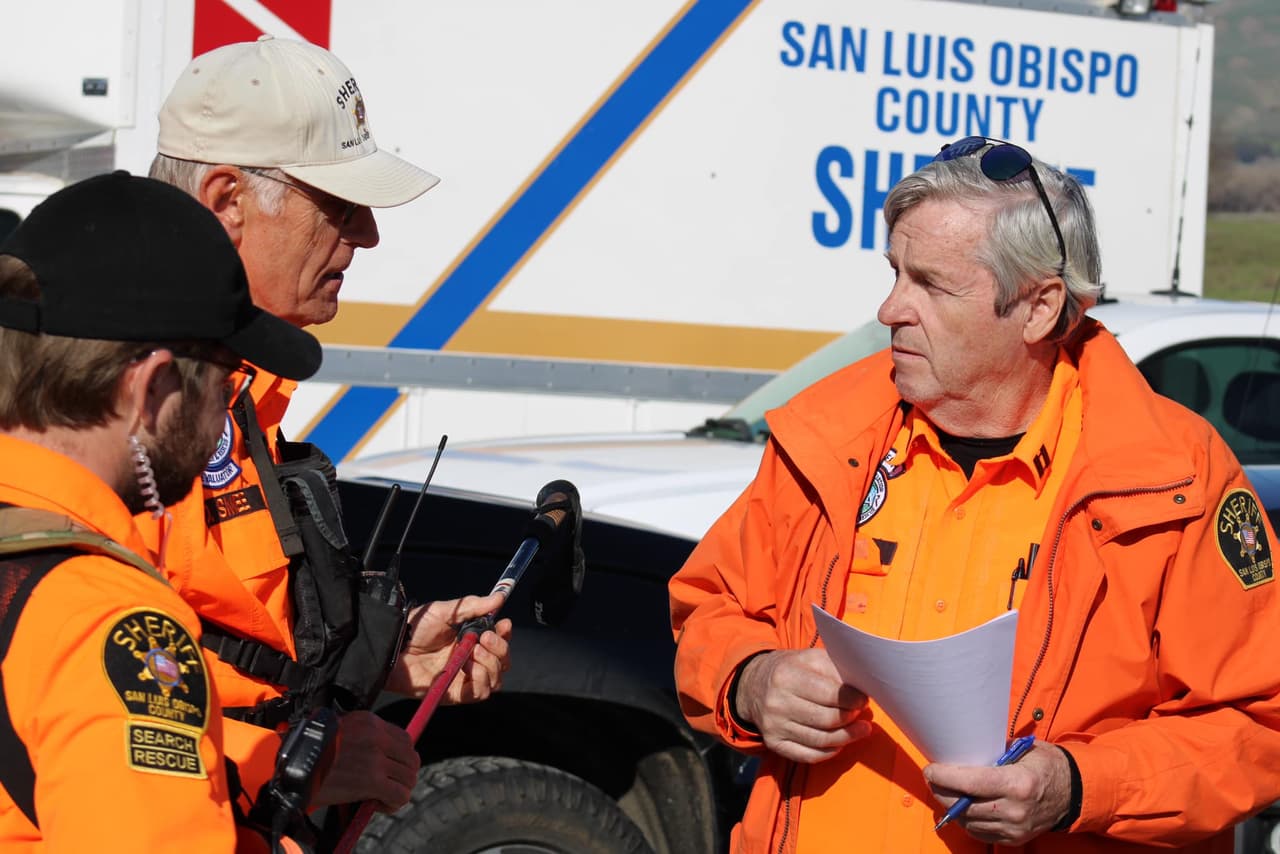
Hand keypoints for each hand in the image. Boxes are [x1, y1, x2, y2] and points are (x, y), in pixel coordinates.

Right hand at [311, 711, 419, 810]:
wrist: (293, 765)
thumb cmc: (309, 751)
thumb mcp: (338, 728)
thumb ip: (361, 735)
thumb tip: (378, 752)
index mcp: (370, 722)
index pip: (405, 739)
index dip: (402, 757)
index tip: (392, 768)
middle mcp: (378, 737)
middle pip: (411, 759)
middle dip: (404, 775)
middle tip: (389, 786)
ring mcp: (376, 759)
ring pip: (409, 778)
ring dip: (400, 790)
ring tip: (383, 797)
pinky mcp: (371, 781)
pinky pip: (399, 795)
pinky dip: (393, 803)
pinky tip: (378, 804)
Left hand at [384, 594, 512, 700]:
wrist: (394, 648)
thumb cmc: (415, 628)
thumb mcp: (445, 611)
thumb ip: (473, 606)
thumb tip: (499, 598)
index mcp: (470, 640)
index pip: (498, 641)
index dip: (504, 635)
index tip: (504, 624)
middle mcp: (470, 660)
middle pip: (502, 662)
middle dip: (500, 649)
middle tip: (485, 638)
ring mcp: (463, 678)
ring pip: (495, 679)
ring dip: (492, 664)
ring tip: (474, 652)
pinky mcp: (455, 693)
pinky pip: (480, 692)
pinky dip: (481, 680)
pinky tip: (470, 667)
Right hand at [734, 648, 872, 762]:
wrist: (753, 685)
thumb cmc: (791, 670)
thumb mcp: (809, 658)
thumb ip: (835, 669)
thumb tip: (864, 686)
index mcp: (787, 676)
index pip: (830, 694)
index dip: (853, 699)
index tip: (863, 699)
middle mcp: (777, 702)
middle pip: (827, 720)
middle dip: (851, 719)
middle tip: (862, 714)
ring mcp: (774, 726)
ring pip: (821, 740)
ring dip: (847, 737)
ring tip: (861, 729)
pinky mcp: (773, 743)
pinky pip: (808, 756)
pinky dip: (829, 752)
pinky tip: (840, 743)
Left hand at [923, 742, 1071, 843]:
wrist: (1073, 793)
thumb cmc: (1046, 765)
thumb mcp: (1024, 749)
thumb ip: (994, 751)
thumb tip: (962, 745)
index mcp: (1017, 784)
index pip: (971, 783)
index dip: (945, 777)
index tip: (930, 769)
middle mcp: (1015, 810)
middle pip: (964, 805)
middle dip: (941, 792)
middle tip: (932, 778)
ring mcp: (1014, 828)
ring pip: (968, 821)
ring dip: (951, 806)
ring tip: (944, 790)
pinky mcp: (1013, 839)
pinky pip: (979, 832)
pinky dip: (966, 820)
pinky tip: (961, 806)